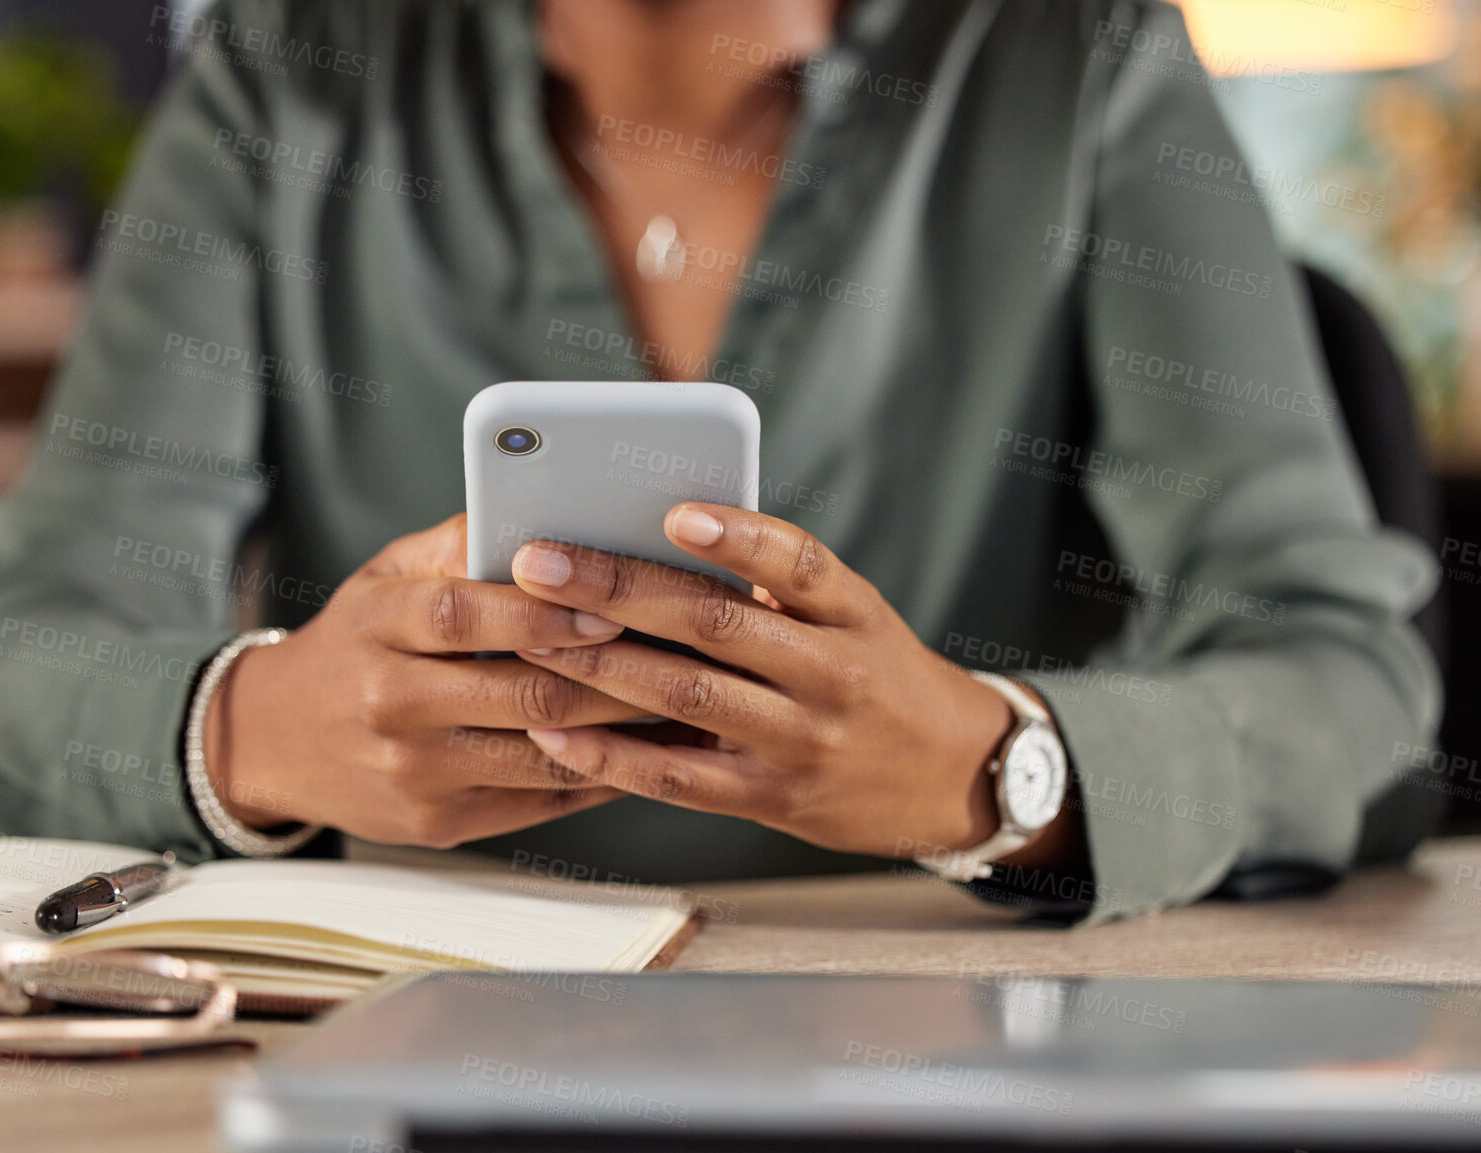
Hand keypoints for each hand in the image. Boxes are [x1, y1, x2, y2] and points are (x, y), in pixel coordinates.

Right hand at [203, 514, 650, 847]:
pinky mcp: (438, 824)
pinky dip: (602, 776)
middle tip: (682, 658)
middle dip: (613, 678)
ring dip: (625, 733)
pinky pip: (539, 802)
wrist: (272, 740)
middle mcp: (392, 704)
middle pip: (522, 695)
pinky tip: (648, 752)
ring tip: (684, 704)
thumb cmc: (354, 642)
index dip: (542, 612)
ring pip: (543, 756)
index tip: (609, 606)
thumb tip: (543, 505)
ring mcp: (415, 773)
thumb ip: (459, 545)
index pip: (465, 615)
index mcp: (379, 627)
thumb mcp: (384, 577)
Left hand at [507, 504, 1041, 861]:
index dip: (740, 537)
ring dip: (598, 666)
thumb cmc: (878, 676)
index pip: (800, 564)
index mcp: (854, 615)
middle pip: (718, 625)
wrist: (955, 776)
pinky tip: (552, 732)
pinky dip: (610, 756)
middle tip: (538, 561)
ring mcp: (804, 743)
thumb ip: (774, 589)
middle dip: (616, 589)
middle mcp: (834, 676)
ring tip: (527, 637)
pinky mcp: (773, 801)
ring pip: (688, 698)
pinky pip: (679, 779)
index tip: (677, 509)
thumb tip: (652, 538)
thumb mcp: (853, 619)